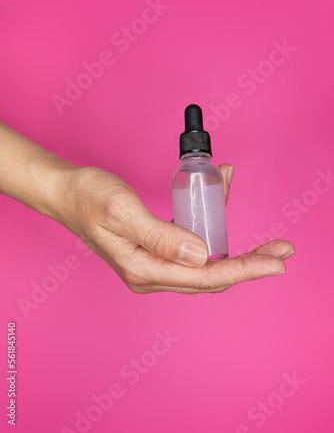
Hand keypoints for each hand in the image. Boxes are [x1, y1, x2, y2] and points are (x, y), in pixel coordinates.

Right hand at [55, 164, 294, 293]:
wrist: (67, 193)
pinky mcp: (156, 249)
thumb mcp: (123, 211)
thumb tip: (201, 255)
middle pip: (213, 275)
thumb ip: (162, 236)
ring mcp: (155, 263)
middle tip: (282, 252)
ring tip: (266, 241)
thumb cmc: (89, 198)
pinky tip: (222, 206)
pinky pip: (193, 244)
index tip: (276, 262)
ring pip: (206, 261)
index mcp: (145, 269)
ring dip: (237, 249)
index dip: (245, 269)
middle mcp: (153, 273)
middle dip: (250, 264)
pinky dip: (213, 228)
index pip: (206, 275)